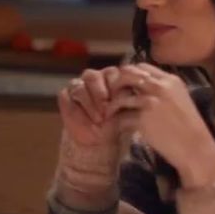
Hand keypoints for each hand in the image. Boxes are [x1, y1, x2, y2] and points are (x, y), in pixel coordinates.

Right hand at [54, 66, 143, 209]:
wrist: (97, 141)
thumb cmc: (115, 124)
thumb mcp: (127, 113)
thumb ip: (134, 100)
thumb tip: (149, 93)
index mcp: (110, 78)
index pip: (113, 72)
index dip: (122, 78)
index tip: (132, 88)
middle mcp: (93, 79)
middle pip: (94, 76)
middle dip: (101, 90)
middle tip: (109, 104)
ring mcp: (77, 86)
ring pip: (81, 86)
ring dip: (91, 101)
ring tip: (100, 117)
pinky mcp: (65, 96)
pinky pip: (68, 95)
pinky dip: (79, 107)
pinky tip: (91, 118)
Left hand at [118, 63, 214, 187]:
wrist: (195, 147)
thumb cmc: (189, 127)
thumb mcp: (180, 99)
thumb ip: (164, 89)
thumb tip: (143, 86)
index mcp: (170, 80)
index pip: (142, 66)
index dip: (129, 74)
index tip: (124, 85)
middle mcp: (160, 87)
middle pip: (127, 74)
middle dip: (116, 84)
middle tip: (111, 96)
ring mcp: (151, 102)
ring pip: (121, 96)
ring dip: (112, 106)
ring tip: (109, 114)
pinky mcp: (143, 119)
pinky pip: (121, 117)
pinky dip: (116, 122)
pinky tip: (116, 127)